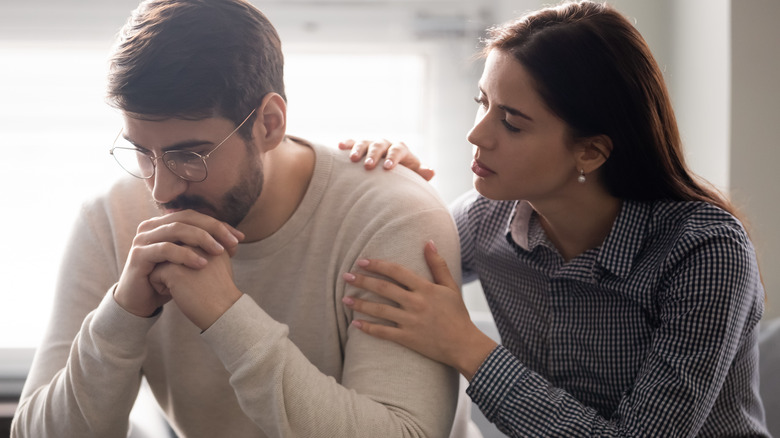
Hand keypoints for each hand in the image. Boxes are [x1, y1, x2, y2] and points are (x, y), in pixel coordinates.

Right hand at [114, 210, 244, 317]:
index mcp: (164, 223)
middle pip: (187, 218)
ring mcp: (143, 239)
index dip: (218, 224)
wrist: (142, 301)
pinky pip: (165, 249)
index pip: (195, 216)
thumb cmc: (168, 280)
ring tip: (219, 251)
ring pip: (176, 229)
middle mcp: (151, 226)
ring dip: (201, 239)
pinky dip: (185, 255)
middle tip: (232, 242)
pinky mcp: (138, 255)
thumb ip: (207, 247)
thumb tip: (236, 240)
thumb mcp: (191, 261)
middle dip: (213, 229)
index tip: (240, 238)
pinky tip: (201, 264)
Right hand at [338, 139, 434, 180]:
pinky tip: (340, 146)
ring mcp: (372, 145)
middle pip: (380, 145)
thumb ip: (420, 175)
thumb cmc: (403, 179)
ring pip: (365, 142)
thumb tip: (431, 172)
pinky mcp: (360, 148)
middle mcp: (386, 145)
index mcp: (400, 151)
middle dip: (374, 154)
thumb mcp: (412, 178)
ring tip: (353, 159)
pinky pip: (353, 143)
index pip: (398, 150)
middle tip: (368, 165)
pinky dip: (347, 144)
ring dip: (359, 149)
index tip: (387, 168)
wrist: (390, 176)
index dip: (393, 157)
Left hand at [342, 241, 496, 379]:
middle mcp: (416, 303)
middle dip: (363, 281)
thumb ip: (438, 264)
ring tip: (344, 298)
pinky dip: (368, 328)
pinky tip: (354, 324)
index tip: (362, 261)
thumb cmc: (457, 314)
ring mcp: (410, 321)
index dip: (378, 265)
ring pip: (380, 310)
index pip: (396, 272)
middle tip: (346, 276)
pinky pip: (384, 332)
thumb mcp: (450, 286)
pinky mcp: (407, 338)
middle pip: (384, 289)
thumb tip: (429, 242)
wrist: (463, 344)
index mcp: (425, 288)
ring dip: (360, 304)